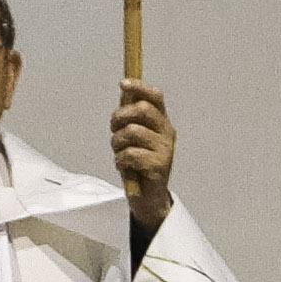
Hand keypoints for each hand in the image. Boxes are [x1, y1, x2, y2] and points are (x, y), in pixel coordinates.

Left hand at [112, 80, 176, 227]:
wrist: (148, 197)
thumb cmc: (138, 163)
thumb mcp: (133, 136)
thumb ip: (130, 114)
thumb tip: (125, 90)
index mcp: (162, 122)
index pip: (156, 97)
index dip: (140, 87)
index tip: (123, 84)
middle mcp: (167, 133)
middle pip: (142, 110)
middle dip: (120, 117)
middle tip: (113, 129)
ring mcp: (165, 149)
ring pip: (132, 131)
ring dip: (117, 142)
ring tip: (119, 152)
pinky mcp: (159, 166)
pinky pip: (131, 154)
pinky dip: (120, 160)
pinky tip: (123, 166)